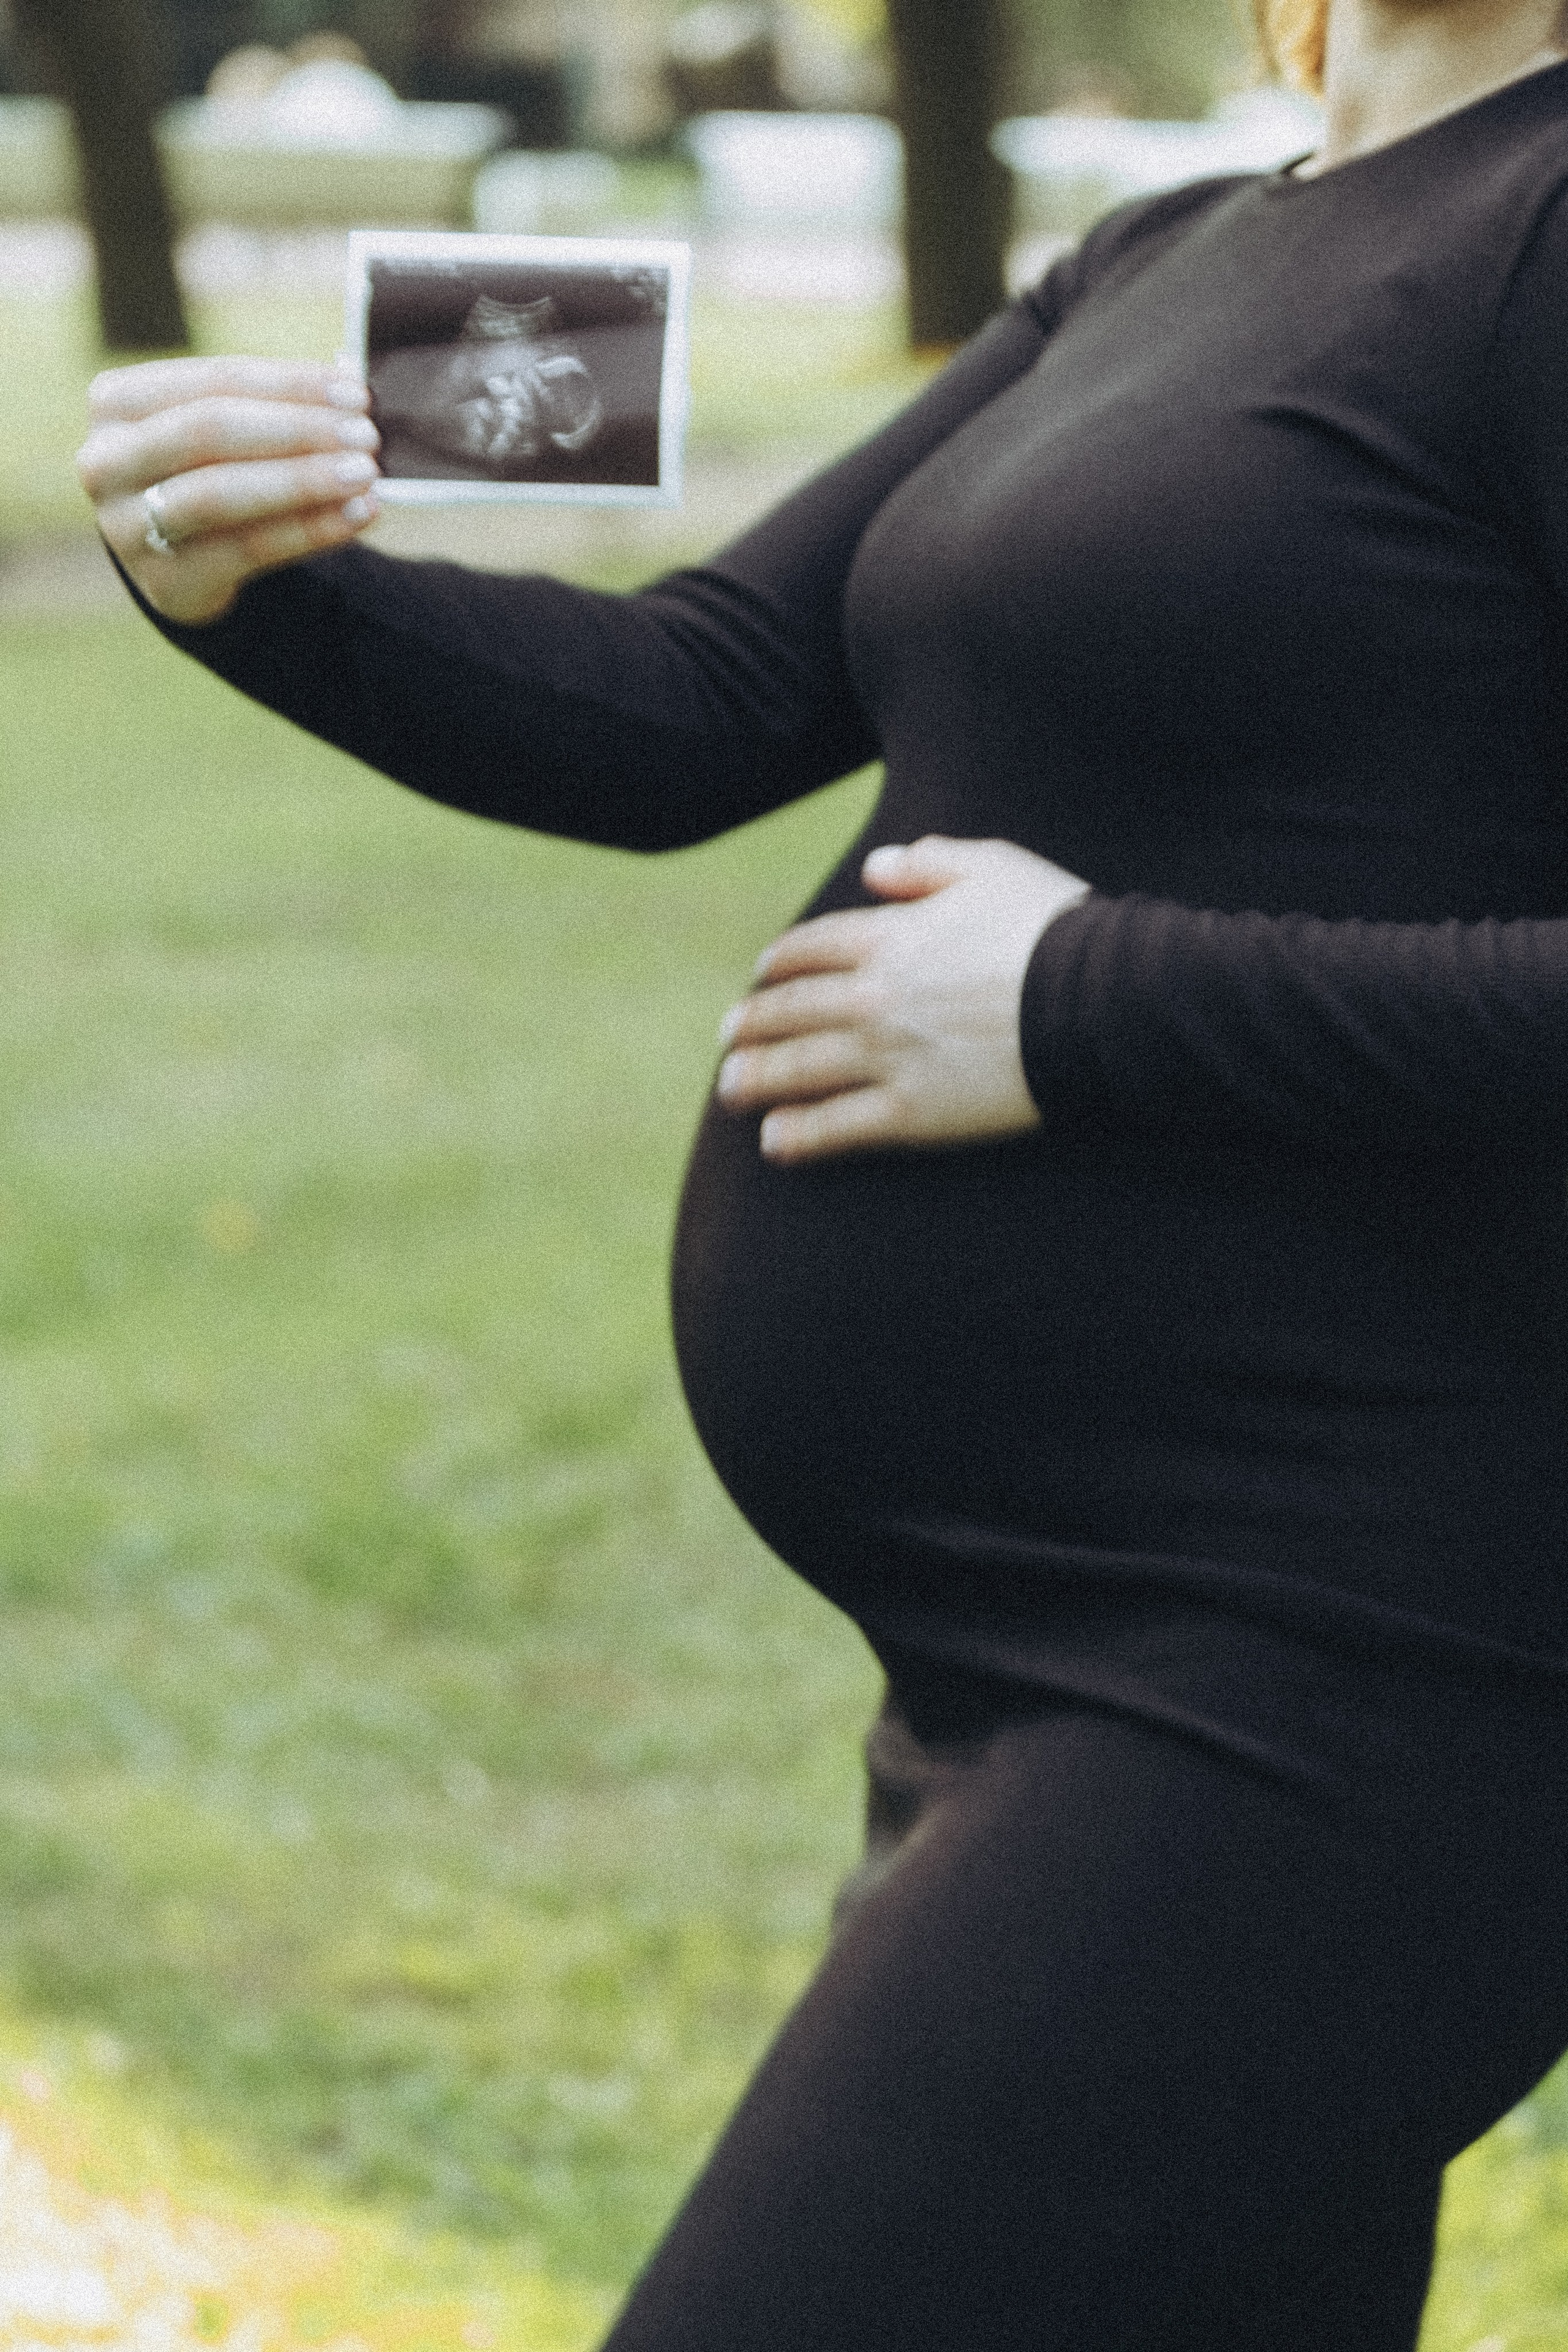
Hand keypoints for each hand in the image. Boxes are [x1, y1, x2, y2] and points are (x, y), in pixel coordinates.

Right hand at [77, 356, 382, 625]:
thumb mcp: (227, 432)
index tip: (357, 393)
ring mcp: (126, 527)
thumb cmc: (209, 474)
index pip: (215, 380)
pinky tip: (356, 516)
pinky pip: (246, 550)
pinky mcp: (165, 582)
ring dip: (302, 481)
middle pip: (210, 431)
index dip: (290, 385)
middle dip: (297, 431)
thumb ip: (274, 402)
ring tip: (366, 476)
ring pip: (220, 494)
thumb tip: (353, 373)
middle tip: (366, 437)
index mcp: (116, 403)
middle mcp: (107, 461)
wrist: (178, 563)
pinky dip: (309, 531)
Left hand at [716, 835, 1091, 1162]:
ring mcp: (887, 1057)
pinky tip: (773, 1142)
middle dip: (753, 1023)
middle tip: (729, 1035)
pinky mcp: (911, 1112)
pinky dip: (799, 1135)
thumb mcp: (993, 868)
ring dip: (757, 1078)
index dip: (780, 962)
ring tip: (731, 1088)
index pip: (812, 949)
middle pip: (791, 1010)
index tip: (763, 973)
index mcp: (890, 936)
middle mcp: (874, 996)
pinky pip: (837, 1127)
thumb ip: (930, 863)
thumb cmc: (1054, 930)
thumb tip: (877, 866)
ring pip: (800, 1069)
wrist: (1098, 1002)